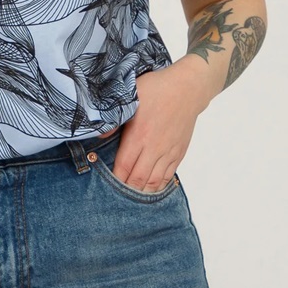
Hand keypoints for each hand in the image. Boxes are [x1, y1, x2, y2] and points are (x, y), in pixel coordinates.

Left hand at [112, 60, 206, 192]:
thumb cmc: (156, 89)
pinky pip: (168, 176)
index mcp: (139, 135)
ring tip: (131, 198)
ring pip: (154, 181)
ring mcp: (168, 152)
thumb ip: (115, 118)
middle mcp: (154, 147)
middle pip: (138, 179)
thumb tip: (100, 135)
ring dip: (142, 191)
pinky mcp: (179, 153)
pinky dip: (158, 186)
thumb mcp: (131, 96)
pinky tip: (150, 189)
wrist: (187, 89)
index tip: (106, 185)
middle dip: (126, 190)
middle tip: (115, 196)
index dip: (115, 179)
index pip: (124, 166)